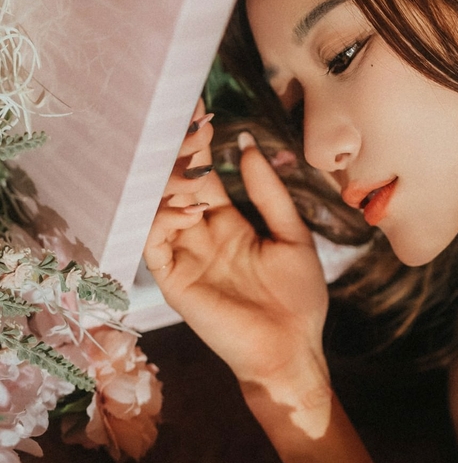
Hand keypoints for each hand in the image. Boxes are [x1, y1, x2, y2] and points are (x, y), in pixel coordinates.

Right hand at [144, 103, 329, 390]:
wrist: (291, 351)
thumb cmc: (298, 302)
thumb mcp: (293, 237)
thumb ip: (269, 194)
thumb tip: (246, 144)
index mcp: (230, 225)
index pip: (206, 177)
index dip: (200, 146)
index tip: (200, 110)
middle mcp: (202, 237)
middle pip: (178, 187)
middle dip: (179, 155)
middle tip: (183, 122)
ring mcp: (186, 257)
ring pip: (159, 208)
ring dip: (167, 182)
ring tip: (182, 161)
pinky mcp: (175, 280)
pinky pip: (153, 242)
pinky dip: (160, 219)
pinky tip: (182, 207)